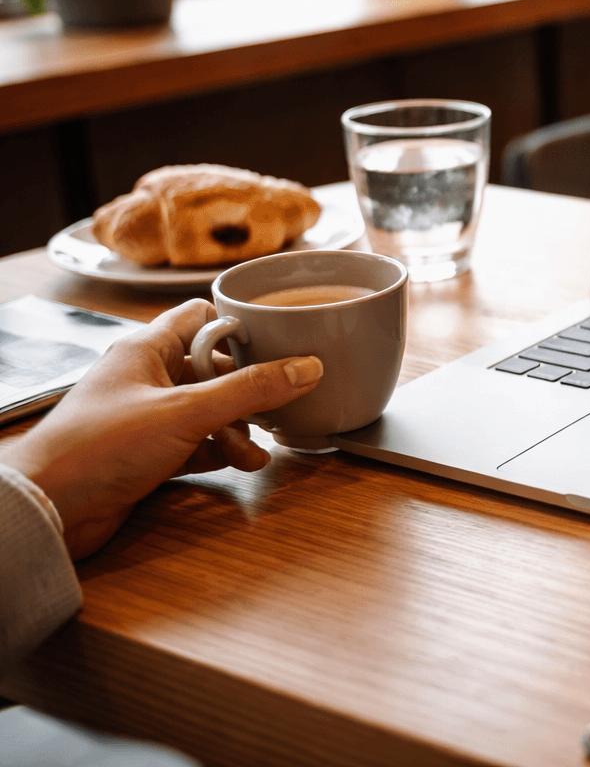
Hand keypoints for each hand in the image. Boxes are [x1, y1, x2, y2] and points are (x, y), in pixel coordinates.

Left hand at [0, 299, 322, 558]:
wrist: (48, 507)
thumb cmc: (99, 447)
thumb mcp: (186, 412)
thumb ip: (249, 390)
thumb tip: (306, 367)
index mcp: (147, 350)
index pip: (202, 317)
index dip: (239, 328)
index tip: (278, 345)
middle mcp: (146, 378)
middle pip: (213, 369)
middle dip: (249, 390)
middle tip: (279, 404)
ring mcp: (146, 417)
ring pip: (208, 411)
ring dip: (238, 429)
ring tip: (258, 451)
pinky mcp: (146, 453)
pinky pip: (196, 443)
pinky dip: (220, 452)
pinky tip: (240, 465)